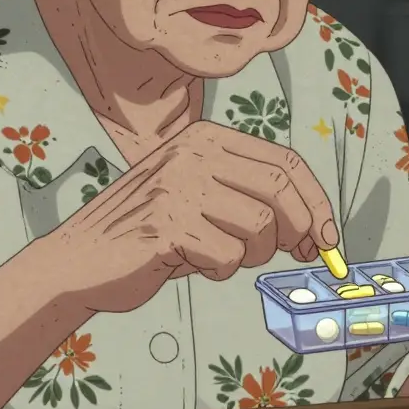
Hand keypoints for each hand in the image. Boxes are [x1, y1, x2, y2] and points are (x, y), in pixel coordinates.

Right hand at [39, 121, 337, 313]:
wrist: (78, 260)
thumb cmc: (148, 234)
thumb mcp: (200, 196)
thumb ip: (250, 198)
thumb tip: (316, 230)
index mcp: (206, 137)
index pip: (285, 162)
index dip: (317, 202)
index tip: (329, 238)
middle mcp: (194, 152)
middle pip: (281, 190)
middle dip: (301, 230)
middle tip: (300, 256)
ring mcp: (179, 185)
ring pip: (261, 226)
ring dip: (252, 254)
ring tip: (221, 256)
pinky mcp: (167, 223)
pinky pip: (227, 255)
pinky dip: (219, 270)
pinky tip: (192, 264)